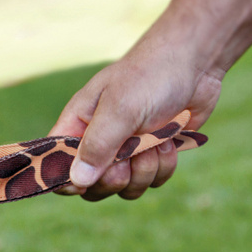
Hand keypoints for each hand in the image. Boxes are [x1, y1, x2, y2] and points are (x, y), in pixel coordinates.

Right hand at [48, 38, 222, 200]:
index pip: (56, 164)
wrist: (195, 64)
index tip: (88, 180)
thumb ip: (98, 146)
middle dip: (115, 178)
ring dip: (145, 170)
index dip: (67, 179)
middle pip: (92, 185)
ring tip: (156, 141)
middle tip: (129, 157)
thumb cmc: (149, 76)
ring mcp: (126, 150)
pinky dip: (165, 166)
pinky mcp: (152, 154)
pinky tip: (170, 141)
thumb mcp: (120, 109)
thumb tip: (77, 181)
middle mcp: (98, 142)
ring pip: (126, 187)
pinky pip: (152, 181)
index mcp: (77, 125)